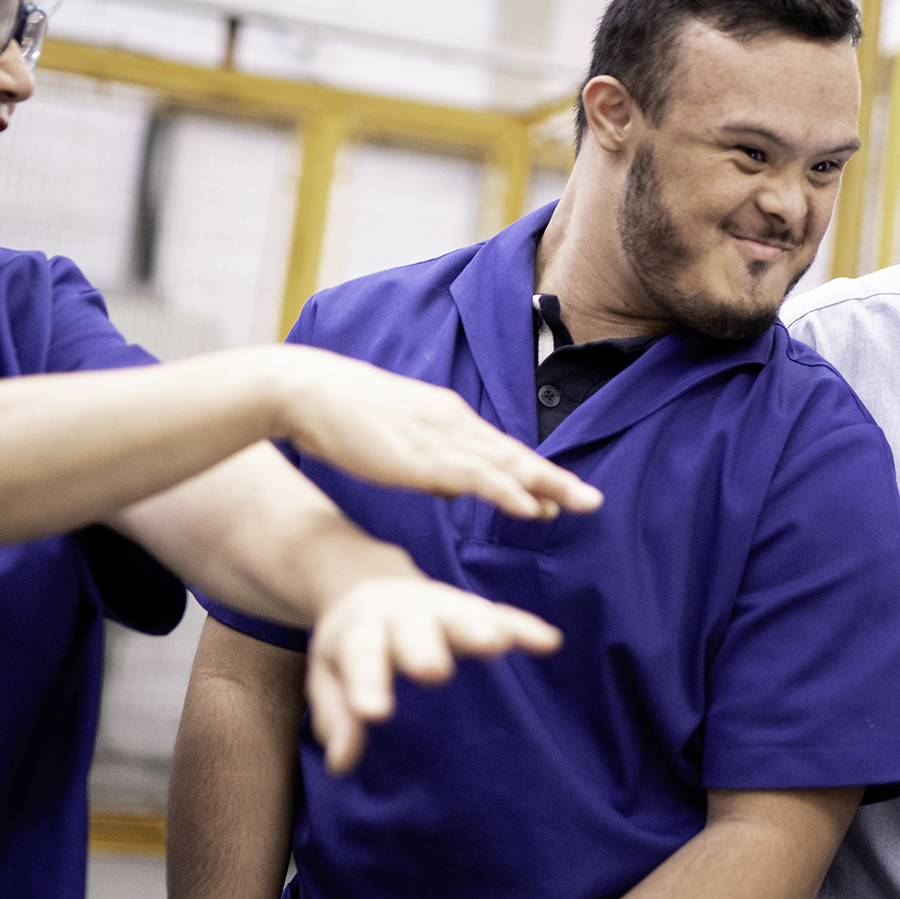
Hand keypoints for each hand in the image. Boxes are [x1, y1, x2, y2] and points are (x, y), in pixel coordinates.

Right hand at [275, 347, 601, 519]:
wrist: (307, 392)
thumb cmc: (341, 418)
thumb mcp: (394, 443)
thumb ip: (428, 462)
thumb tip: (451, 487)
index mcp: (446, 418)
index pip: (499, 450)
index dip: (532, 472)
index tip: (562, 492)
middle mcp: (453, 424)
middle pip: (514, 456)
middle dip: (555, 480)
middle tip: (592, 501)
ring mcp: (440, 437)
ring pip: (506, 465)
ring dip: (546, 485)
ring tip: (580, 504)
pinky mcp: (422, 455)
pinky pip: (475, 476)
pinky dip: (506, 491)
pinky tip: (529, 506)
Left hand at [307, 575, 561, 773]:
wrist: (369, 585)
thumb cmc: (350, 644)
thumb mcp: (328, 675)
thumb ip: (336, 714)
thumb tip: (341, 763)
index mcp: (359, 627)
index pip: (360, 655)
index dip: (367, 683)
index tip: (374, 714)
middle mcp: (400, 611)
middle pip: (411, 629)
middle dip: (423, 648)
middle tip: (432, 672)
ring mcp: (439, 607)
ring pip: (458, 615)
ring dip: (476, 629)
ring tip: (495, 645)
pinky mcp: (471, 609)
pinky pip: (500, 614)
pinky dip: (522, 627)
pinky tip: (548, 642)